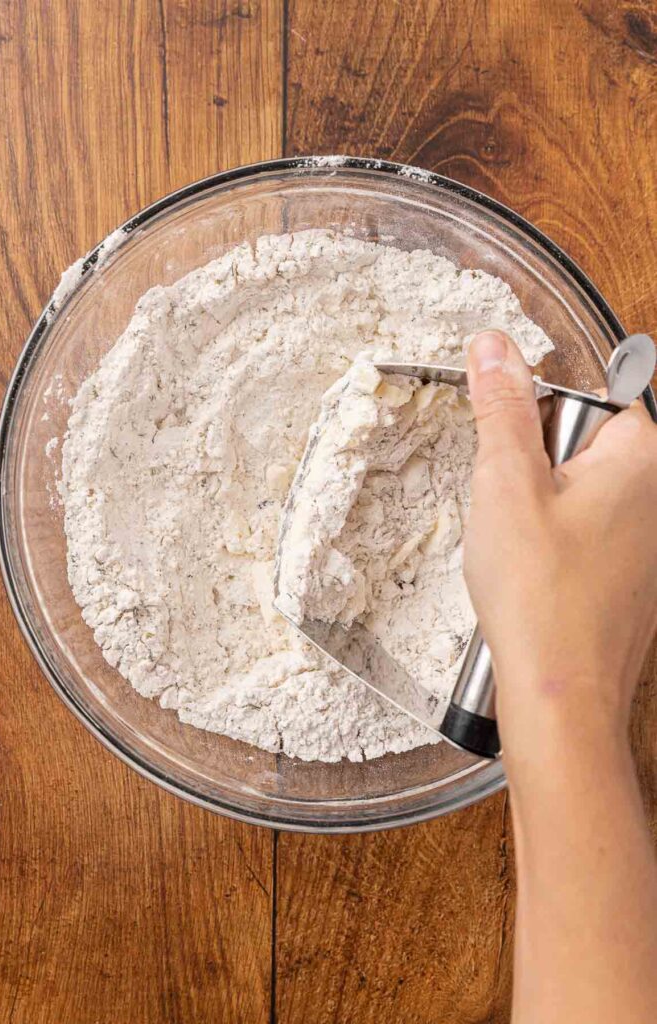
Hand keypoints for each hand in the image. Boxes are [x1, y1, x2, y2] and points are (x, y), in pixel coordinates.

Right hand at [463, 329, 656, 762]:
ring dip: (538, 512)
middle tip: (516, 514)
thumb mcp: (506, 485)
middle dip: (536, 470)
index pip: (588, 397)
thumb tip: (495, 344)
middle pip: (581, 446)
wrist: (560, 695)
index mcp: (642, 458)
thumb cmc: (541, 595)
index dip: (539, 425)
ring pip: (576, 495)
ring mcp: (648, 542)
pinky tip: (536, 581)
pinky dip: (553, 549)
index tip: (517, 464)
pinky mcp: (632, 578)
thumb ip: (502, 407)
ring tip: (522, 554)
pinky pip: (583, 537)